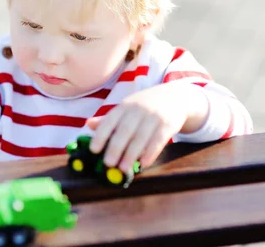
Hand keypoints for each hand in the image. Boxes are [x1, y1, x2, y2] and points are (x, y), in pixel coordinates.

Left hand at [86, 83, 207, 171]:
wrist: (175, 97)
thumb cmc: (145, 106)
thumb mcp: (127, 108)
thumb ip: (109, 119)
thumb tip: (88, 124)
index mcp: (124, 106)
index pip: (110, 120)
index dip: (101, 135)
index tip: (93, 149)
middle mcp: (138, 109)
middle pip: (125, 130)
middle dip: (115, 147)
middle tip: (108, 163)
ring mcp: (154, 116)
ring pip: (141, 137)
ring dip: (131, 154)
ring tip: (123, 169)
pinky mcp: (168, 124)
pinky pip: (158, 140)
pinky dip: (150, 153)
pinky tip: (143, 164)